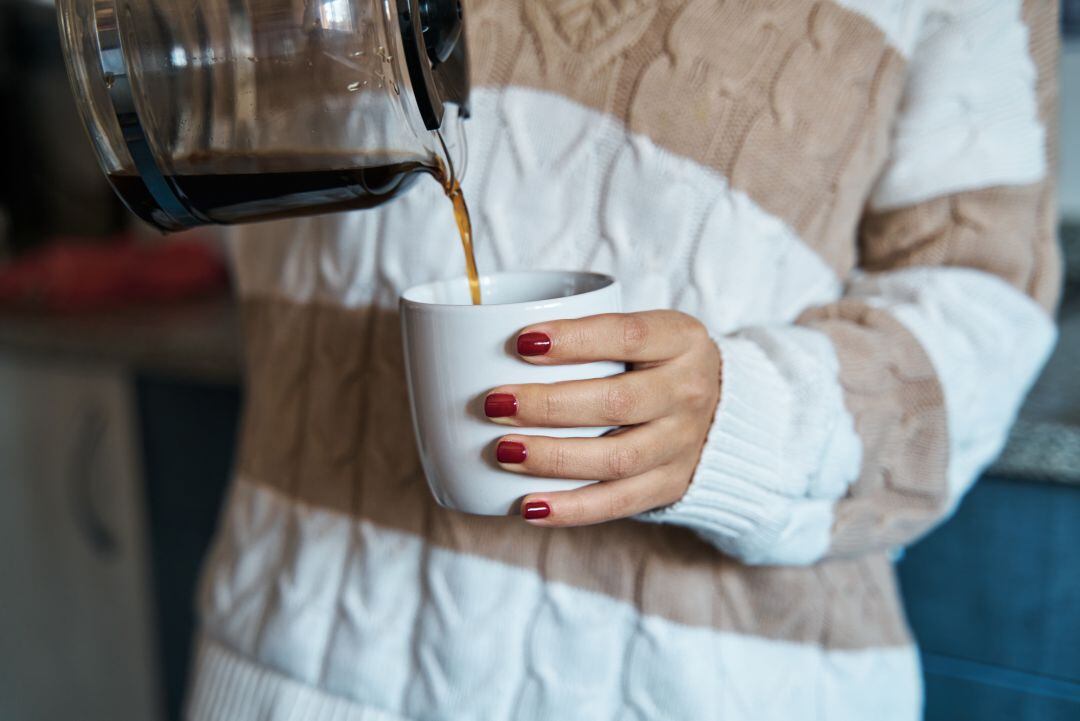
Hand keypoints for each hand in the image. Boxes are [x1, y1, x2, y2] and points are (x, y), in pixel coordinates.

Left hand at [484, 311, 720, 525]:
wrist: (723, 412)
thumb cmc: (654, 364)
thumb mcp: (643, 334)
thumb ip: (589, 335)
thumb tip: (489, 347)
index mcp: (681, 339)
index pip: (628, 335)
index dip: (574, 339)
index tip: (521, 342)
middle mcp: (688, 392)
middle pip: (618, 402)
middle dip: (549, 405)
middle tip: (494, 404)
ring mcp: (682, 444)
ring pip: (617, 458)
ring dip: (554, 458)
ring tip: (503, 452)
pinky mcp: (669, 485)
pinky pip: (618, 503)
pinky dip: (571, 509)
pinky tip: (528, 506)